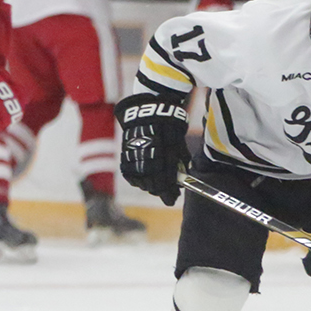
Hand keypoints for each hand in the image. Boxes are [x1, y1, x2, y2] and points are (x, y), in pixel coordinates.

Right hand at [115, 91, 189, 205]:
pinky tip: (143, 178)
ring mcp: (135, 160)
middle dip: (161, 191)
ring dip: (150, 186)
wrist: (148, 111)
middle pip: (153, 186)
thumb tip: (184, 176)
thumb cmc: (168, 125)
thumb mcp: (178, 143)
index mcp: (163, 157)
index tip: (172, 199)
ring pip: (142, 183)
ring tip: (156, 184)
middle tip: (167, 193)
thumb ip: (181, 162)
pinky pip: (131, 176)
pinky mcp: (125, 157)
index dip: (169, 193)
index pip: (165, 183)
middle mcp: (147, 160)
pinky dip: (138, 180)